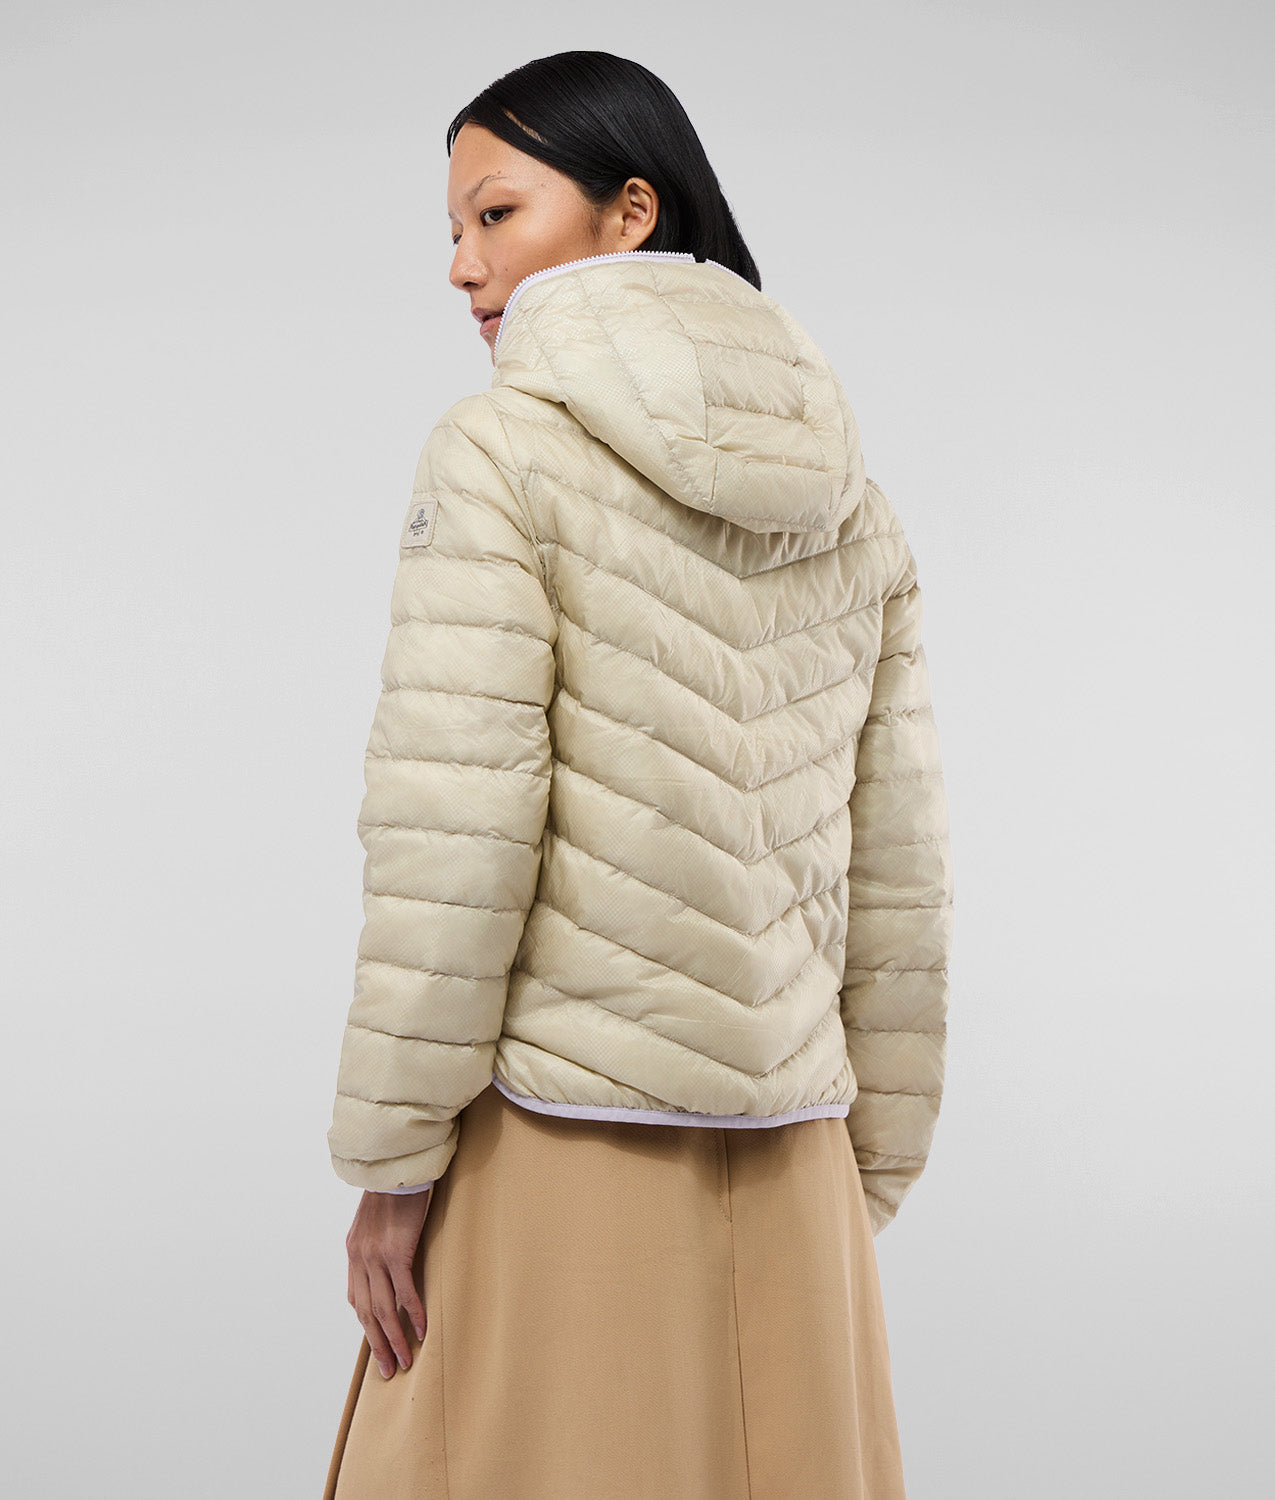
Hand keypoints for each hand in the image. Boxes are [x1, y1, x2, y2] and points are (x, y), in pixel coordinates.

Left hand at [346, 1187, 432, 1378]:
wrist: (397, 1167)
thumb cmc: (394, 1190)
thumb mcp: (377, 1219)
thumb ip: (378, 1242)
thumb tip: (390, 1259)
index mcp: (354, 1252)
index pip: (356, 1299)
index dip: (367, 1325)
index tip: (379, 1344)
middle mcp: (359, 1258)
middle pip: (366, 1313)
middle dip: (378, 1344)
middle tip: (389, 1370)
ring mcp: (376, 1256)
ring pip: (383, 1309)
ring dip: (394, 1339)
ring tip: (404, 1361)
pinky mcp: (396, 1251)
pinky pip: (405, 1291)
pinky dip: (412, 1313)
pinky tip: (421, 1330)